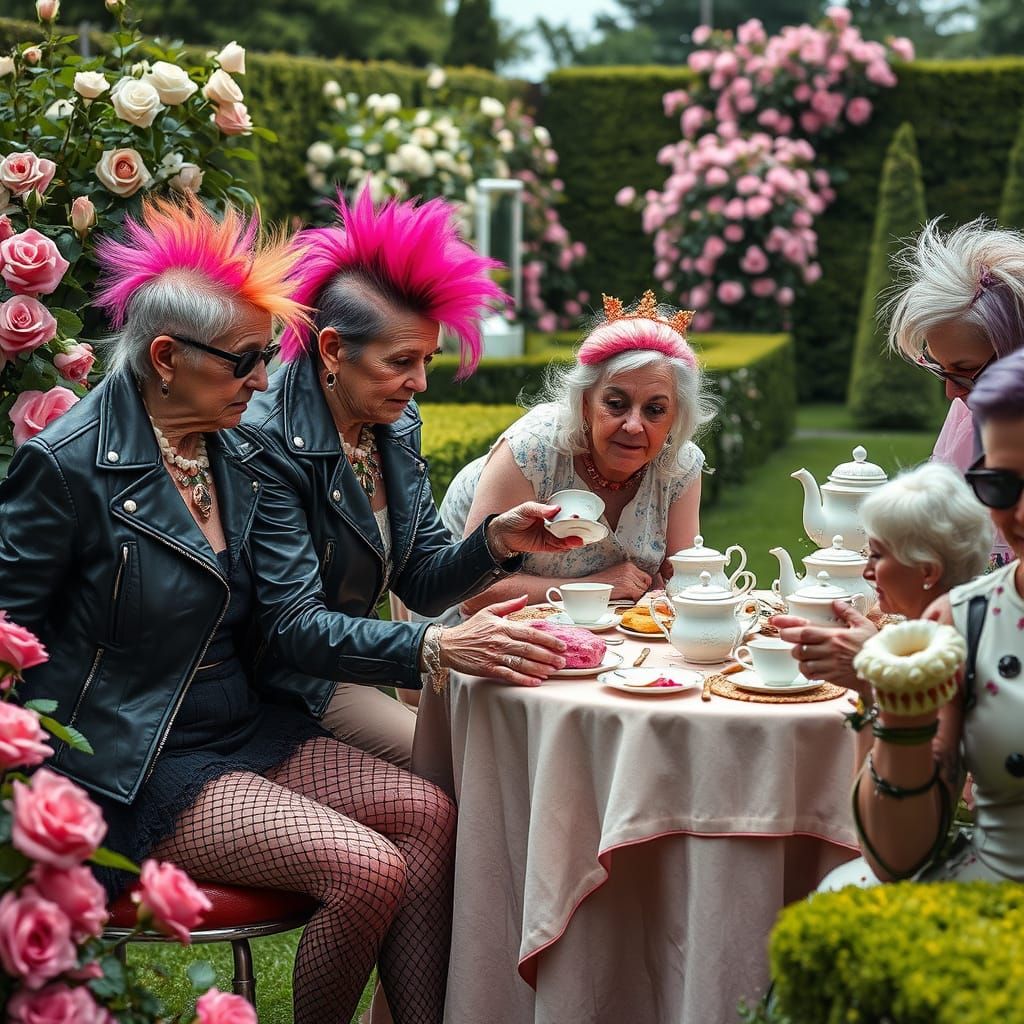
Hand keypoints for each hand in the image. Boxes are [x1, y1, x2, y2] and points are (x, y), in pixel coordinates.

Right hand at [439, 595, 566, 686]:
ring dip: (540, 668)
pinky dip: (524, 680)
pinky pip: (509, 675)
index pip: (531, 632)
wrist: (449, 644)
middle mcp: (501, 641)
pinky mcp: (488, 669)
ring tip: (553, 671)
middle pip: (530, 649)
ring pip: (522, 663)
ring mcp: (495, 656)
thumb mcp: (489, 611)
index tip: (561, 645)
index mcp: (503, 626)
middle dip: (548, 656)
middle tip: (562, 661)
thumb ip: (509, 606)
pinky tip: (535, 682)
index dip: (548, 639)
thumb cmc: (470, 629)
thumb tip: (525, 597)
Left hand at [488, 503, 583, 556]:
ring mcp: (549, 535)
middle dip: (576, 529)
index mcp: (549, 513)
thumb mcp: (526, 509)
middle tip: (583, 529)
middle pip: (567, 527)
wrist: (501, 533)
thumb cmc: (514, 517)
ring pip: (564, 538)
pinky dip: (564, 547)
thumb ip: (541, 509)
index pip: (564, 514)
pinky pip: (557, 547)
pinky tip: (570, 546)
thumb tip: (555, 509)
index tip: (578, 516)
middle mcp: (551, 524)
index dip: (573, 515)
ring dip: (572, 540)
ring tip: (579, 540)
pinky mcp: (545, 546)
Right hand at [589, 561, 651, 601]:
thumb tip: (641, 586)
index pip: (645, 576)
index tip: (640, 590)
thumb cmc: (602, 583)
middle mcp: (630, 569)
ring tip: (629, 598)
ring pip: (643, 590)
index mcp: (628, 565)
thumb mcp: (617, 574)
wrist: (591, 586)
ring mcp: (629, 578)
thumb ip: (629, 577)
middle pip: (646, 584)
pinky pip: (639, 595)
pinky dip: (635, 600)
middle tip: (633, 596)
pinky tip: (628, 600)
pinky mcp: (627, 587)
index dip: (644, 585)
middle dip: (641, 591)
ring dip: (638, 596)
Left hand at [772, 600, 877, 693]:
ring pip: (802, 660)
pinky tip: (810, 664)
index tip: (776, 622)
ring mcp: (828, 664)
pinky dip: (806, 669)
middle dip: (790, 641)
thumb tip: (837, 603)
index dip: (788, 625)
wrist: (881, 672)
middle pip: (798, 645)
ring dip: (798, 655)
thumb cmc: (873, 649)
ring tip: (803, 650)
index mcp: (835, 636)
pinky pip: (810, 673)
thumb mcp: (864, 626)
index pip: (805, 629)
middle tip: (788, 637)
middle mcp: (829, 650)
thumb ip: (848, 613)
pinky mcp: (830, 676)